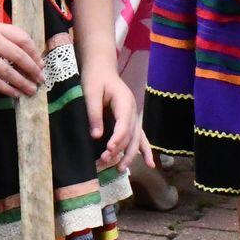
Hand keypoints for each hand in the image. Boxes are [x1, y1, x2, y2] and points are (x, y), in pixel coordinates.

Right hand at [0, 20, 43, 96]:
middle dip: (33, 69)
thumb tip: (25, 54)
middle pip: (19, 56)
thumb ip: (1, 37)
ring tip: (32, 90)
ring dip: (23, 83)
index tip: (40, 62)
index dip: (34, 52)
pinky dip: (8, 89)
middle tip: (41, 79)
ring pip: (9, 72)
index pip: (22, 37)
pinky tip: (15, 94)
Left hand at [81, 59, 151, 173]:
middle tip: (106, 161)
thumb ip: (94, 114)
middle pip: (131, 135)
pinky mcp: (130, 120)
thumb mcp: (91, 93)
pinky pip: (139, 136)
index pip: (124, 124)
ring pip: (136, 139)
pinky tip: (149, 163)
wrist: (101, 69)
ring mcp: (133, 116)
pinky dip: (143, 150)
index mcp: (125, 102)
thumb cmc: (95, 79)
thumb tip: (97, 136)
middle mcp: (133, 110)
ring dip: (130, 155)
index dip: (117, 139)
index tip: (108, 150)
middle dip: (121, 150)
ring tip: (121, 170)